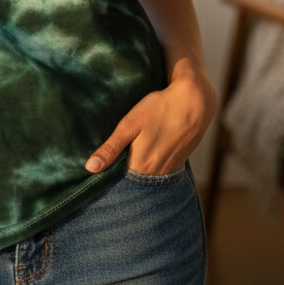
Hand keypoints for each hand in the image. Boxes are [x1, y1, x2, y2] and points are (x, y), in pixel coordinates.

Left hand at [85, 64, 216, 175]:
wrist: (194, 102)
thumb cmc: (159, 109)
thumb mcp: (129, 124)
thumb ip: (110, 148)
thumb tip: (90, 169)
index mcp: (141, 167)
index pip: (118, 182)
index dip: (107, 177)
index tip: (96, 174)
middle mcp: (156, 174)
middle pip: (132, 182)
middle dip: (120, 177)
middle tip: (107, 166)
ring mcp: (169, 170)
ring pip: (146, 177)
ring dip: (135, 173)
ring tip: (123, 161)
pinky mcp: (178, 163)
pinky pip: (159, 172)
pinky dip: (149, 168)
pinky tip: (144, 156)